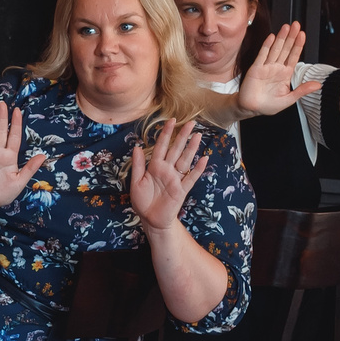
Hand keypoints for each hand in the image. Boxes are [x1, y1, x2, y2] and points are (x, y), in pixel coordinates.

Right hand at [0, 103, 48, 210]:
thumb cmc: (3, 194)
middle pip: (1, 132)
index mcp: (10, 158)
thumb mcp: (20, 182)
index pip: (14, 137)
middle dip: (2, 118)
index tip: (18, 111)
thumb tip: (43, 155)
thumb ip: (30, 168)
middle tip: (3, 103)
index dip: (16, 124)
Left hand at [128, 118, 210, 233]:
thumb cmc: (142, 201)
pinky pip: (191, 178)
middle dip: (183, 136)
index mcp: (155, 166)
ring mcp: (176, 179)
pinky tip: (204, 159)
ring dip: (192, 149)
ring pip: (185, 160)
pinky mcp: (182, 190)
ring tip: (199, 136)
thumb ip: (138, 165)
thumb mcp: (136, 182)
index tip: (171, 120)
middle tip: (191, 122)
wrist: (150, 220)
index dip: (166, 133)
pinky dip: (198, 169)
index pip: (162, 146)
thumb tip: (137, 147)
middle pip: (176, 150)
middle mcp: (167, 170)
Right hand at [236, 23, 322, 116]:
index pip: (294, 56)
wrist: (251, 109)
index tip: (302, 35)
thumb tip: (318, 85)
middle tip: (296, 25)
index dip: (298, 45)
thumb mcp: (289, 99)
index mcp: (285, 74)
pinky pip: (262, 55)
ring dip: (281, 38)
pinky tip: (272, 38)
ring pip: (275, 49)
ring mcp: (266, 67)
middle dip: (291, 37)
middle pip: (285, 49)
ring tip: (286, 27)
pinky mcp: (256, 68)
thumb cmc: (268, 105)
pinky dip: (267, 46)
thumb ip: (302, 90)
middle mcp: (276, 68)